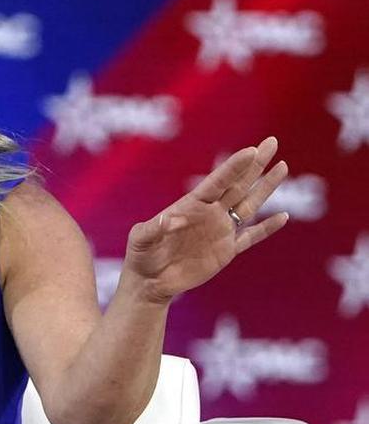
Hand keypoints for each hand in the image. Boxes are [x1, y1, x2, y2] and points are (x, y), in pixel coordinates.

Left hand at [122, 137, 289, 304]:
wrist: (150, 281)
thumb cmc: (141, 255)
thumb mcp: (141, 239)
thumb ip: (154, 228)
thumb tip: (171, 220)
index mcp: (191, 205)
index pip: (217, 182)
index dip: (234, 166)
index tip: (251, 150)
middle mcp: (209, 213)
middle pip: (238, 185)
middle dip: (255, 165)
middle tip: (271, 142)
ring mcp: (220, 231)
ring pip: (249, 205)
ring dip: (265, 187)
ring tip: (282, 166)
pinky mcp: (226, 251)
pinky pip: (251, 237)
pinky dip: (267, 228)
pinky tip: (283, 216)